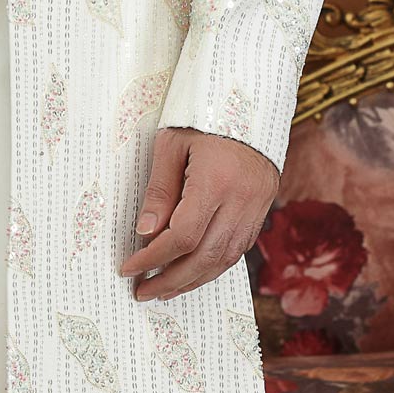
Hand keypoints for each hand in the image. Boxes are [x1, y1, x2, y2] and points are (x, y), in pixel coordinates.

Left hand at [117, 127, 277, 301]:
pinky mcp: (263, 208)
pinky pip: (239, 249)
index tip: (130, 269)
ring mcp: (256, 206)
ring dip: (193, 280)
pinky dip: (214, 266)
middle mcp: (241, 200)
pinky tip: (193, 272)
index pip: (181, 236)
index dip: (153, 259)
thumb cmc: (202, 117)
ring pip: (224, 259)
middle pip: (204, 257)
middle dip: (170, 280)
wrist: (249, 100)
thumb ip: (159, 191)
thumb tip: (145, 233)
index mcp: (215, 181)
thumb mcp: (170, 145)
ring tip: (165, 290)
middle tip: (143, 292)